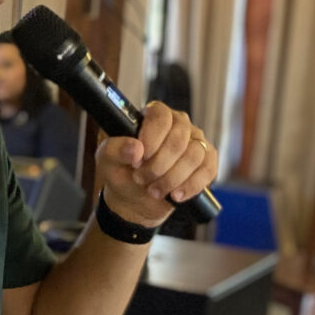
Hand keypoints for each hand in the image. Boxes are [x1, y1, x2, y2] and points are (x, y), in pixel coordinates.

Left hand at [95, 102, 218, 229]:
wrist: (136, 199)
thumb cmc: (122, 173)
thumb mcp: (106, 161)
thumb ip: (114, 149)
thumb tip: (135, 148)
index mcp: (153, 116)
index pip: (160, 116)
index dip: (151, 139)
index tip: (138, 160)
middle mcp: (178, 124)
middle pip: (178, 139)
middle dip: (158, 165)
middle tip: (141, 179)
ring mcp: (195, 141)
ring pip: (193, 156)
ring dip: (171, 179)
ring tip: (154, 190)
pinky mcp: (207, 161)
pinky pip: (208, 169)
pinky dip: (191, 186)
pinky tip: (176, 195)